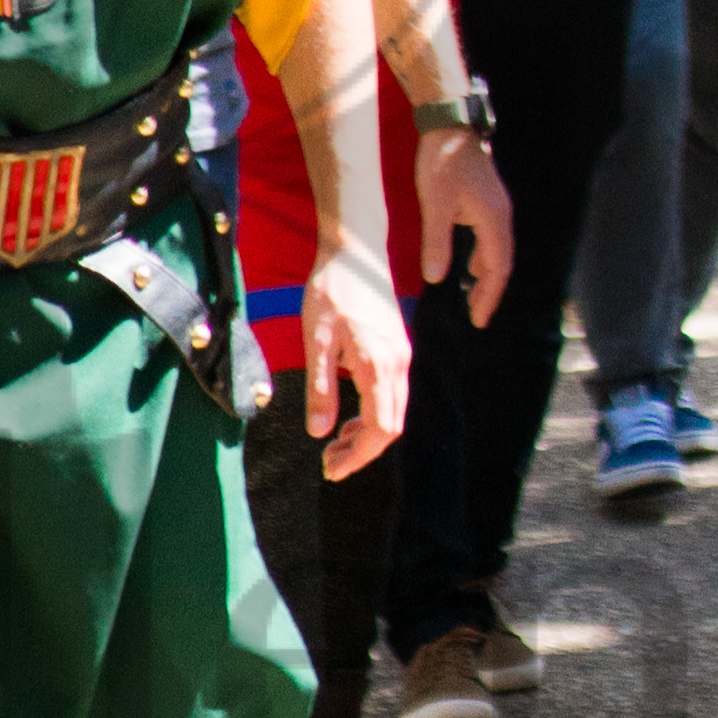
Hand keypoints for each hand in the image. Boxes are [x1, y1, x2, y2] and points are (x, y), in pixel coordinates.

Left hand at [300, 228, 410, 477]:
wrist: (356, 247)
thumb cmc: (333, 288)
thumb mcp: (317, 339)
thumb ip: (320, 387)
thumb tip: (320, 432)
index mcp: (379, 364)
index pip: (380, 429)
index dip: (358, 456)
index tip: (331, 469)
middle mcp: (398, 364)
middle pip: (391, 426)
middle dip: (361, 451)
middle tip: (329, 464)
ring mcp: (401, 355)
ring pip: (393, 411)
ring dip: (366, 434)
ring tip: (334, 446)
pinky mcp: (396, 347)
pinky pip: (391, 394)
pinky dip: (372, 414)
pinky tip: (347, 416)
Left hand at [413, 120, 514, 326]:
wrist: (450, 126)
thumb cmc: (442, 163)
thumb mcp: (435, 204)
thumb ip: (436, 242)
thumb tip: (437, 279)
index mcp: (493, 219)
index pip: (498, 268)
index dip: (489, 297)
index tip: (478, 321)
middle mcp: (501, 216)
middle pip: (503, 263)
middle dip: (491, 292)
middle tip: (477, 318)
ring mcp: (497, 208)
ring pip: (498, 251)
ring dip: (488, 277)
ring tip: (474, 299)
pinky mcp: (488, 202)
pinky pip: (491, 239)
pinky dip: (484, 259)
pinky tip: (471, 267)